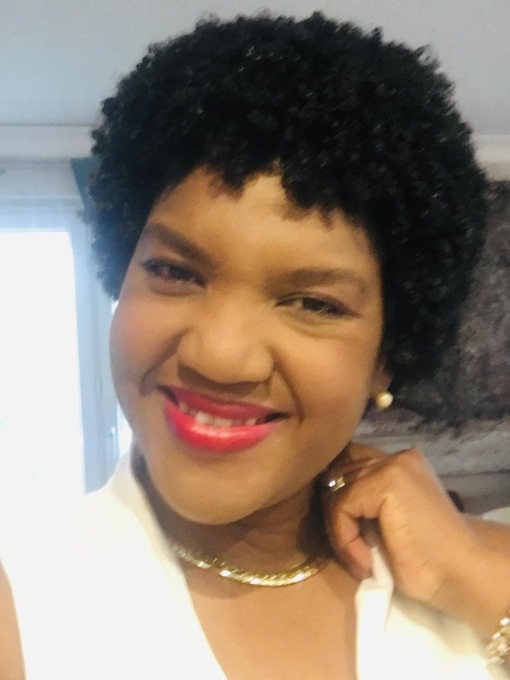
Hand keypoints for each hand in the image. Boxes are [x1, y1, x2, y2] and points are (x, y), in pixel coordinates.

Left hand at [321, 442, 481, 608]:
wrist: (460, 575)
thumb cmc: (425, 559)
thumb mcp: (386, 521)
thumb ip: (364, 501)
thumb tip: (325, 496)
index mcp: (399, 463)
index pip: (348, 463)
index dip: (336, 495)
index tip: (341, 533)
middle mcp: (395, 457)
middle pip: (337, 473)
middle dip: (334, 512)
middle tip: (349, 549)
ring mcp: (392, 466)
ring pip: (335, 490)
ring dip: (339, 531)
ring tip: (359, 560)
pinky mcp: (386, 482)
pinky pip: (342, 506)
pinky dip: (344, 538)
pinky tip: (364, 561)